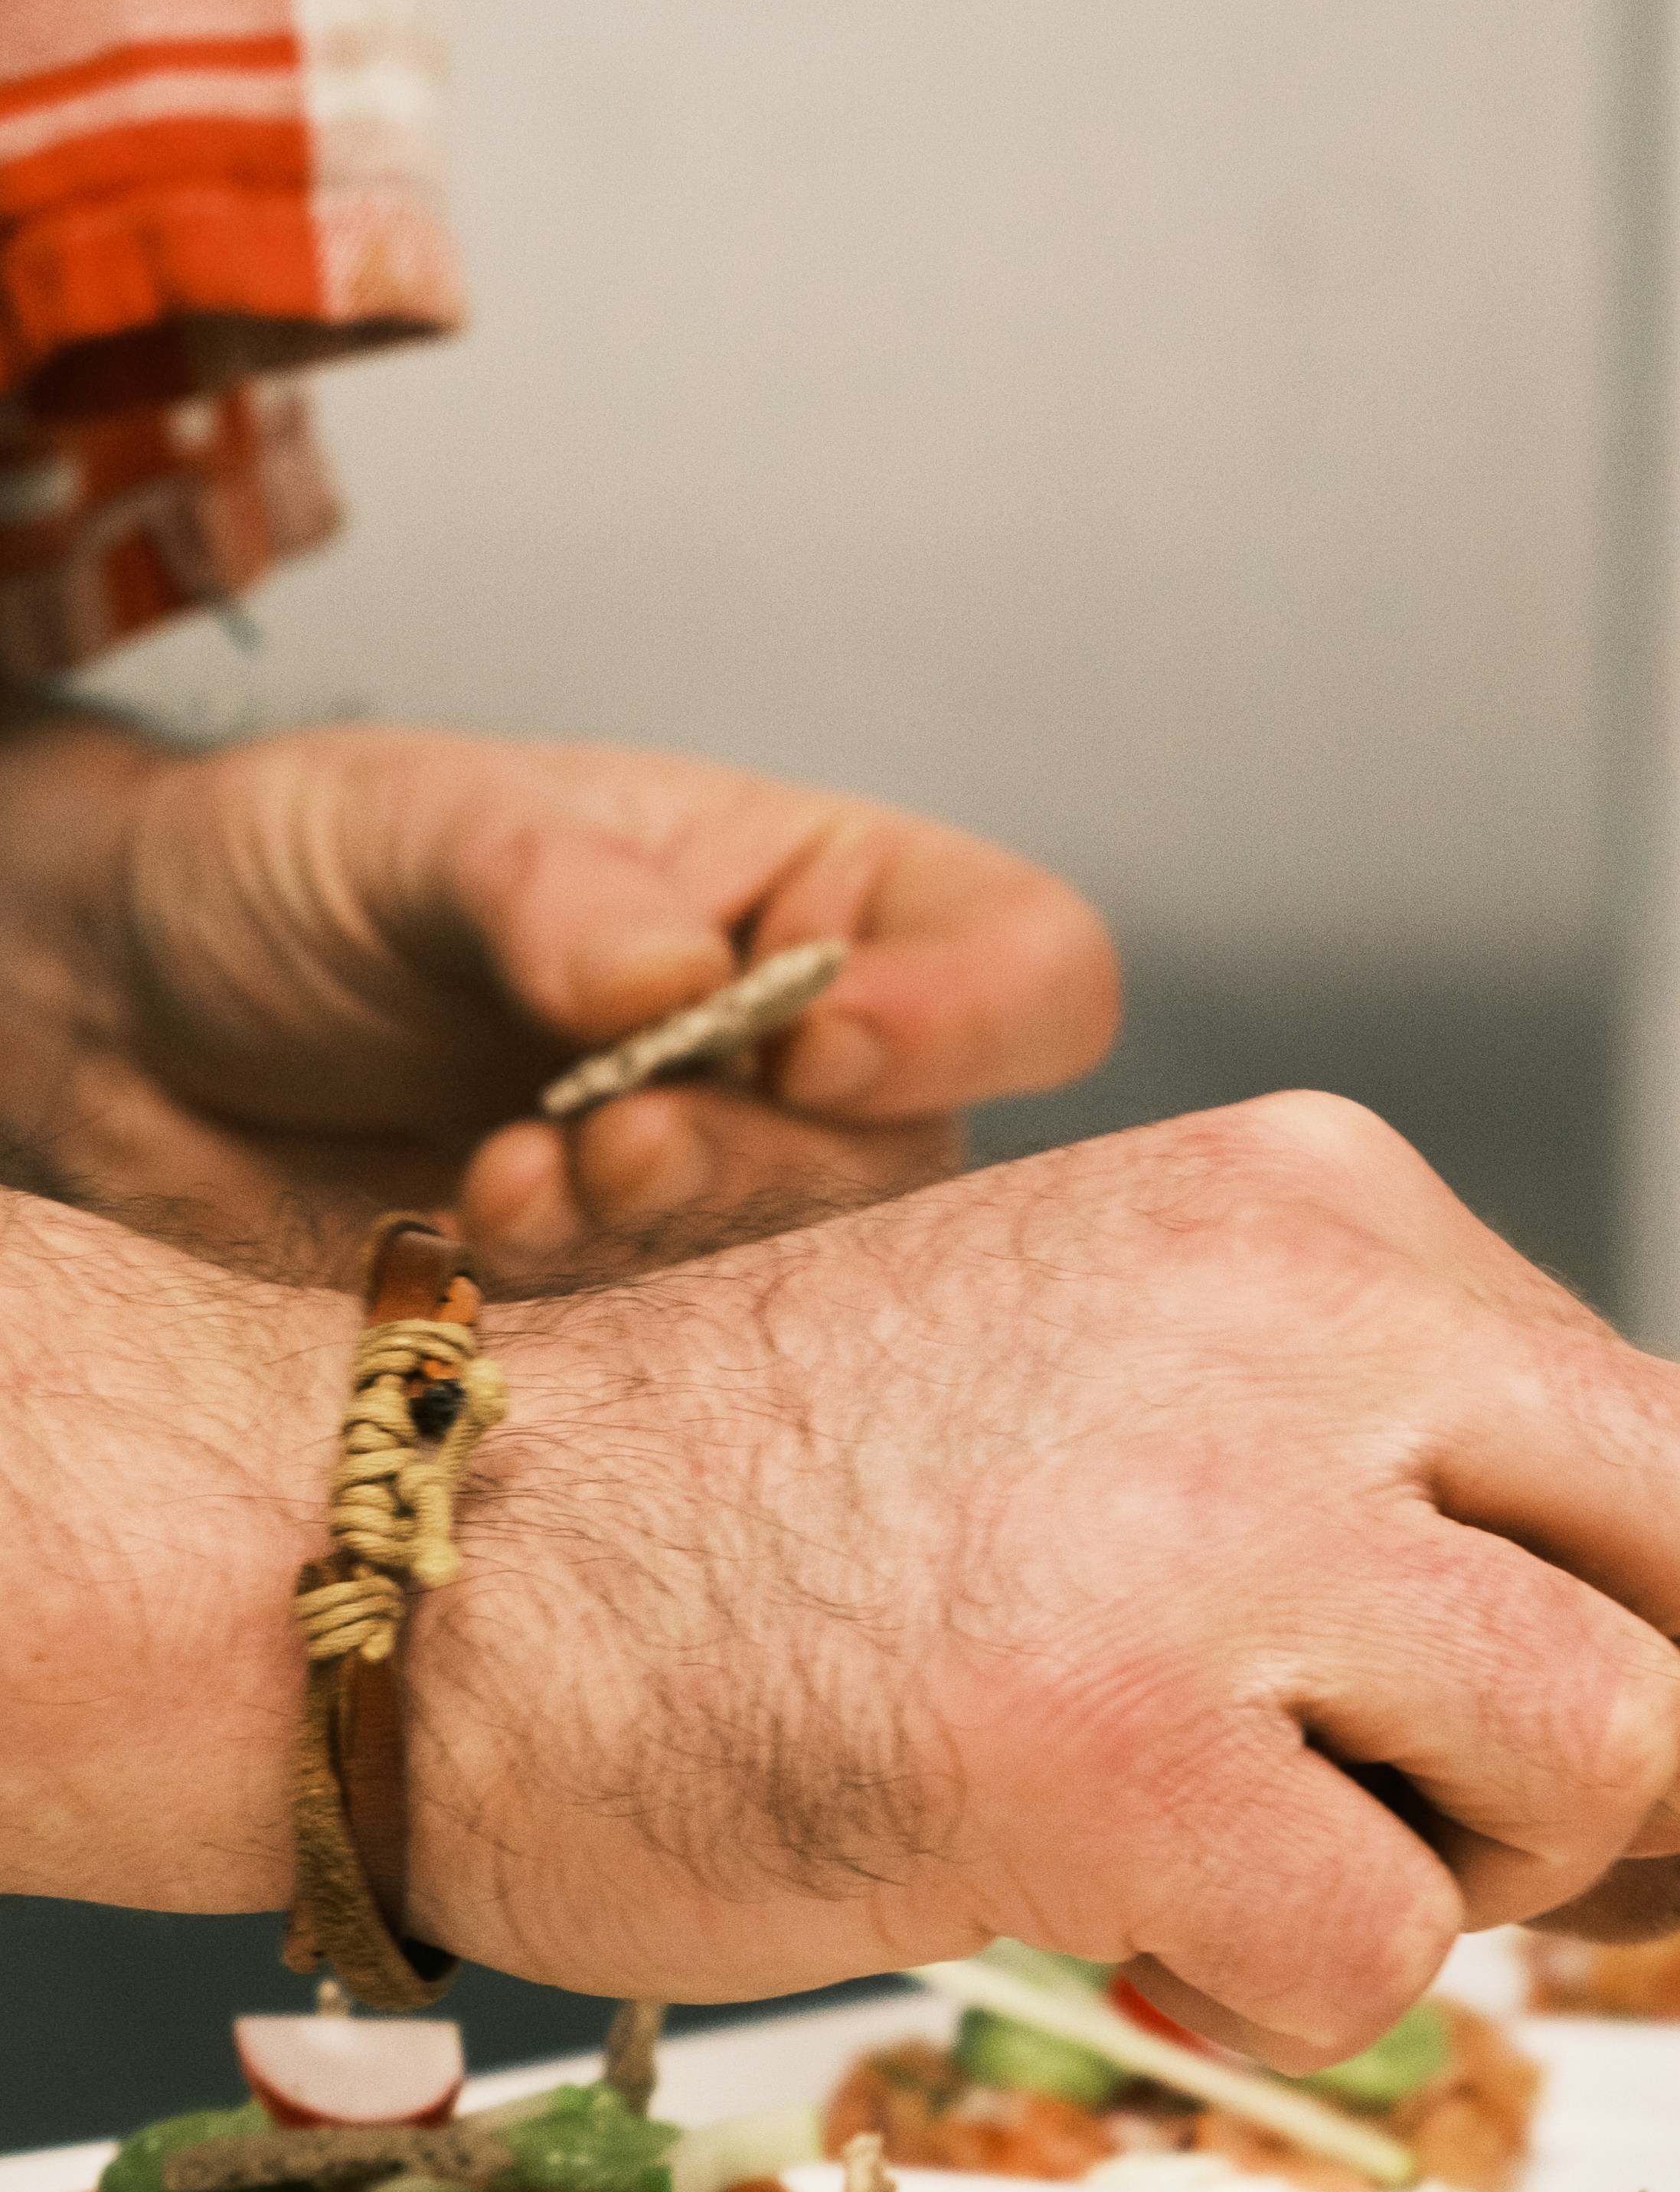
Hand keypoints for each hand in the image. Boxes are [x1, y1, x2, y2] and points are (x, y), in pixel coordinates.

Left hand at [0, 705, 1118, 1288]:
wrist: (137, 1028)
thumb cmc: (299, 878)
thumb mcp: (404, 825)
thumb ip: (543, 885)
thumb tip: (675, 976)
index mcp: (823, 898)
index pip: (1029, 968)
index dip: (966, 1024)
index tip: (806, 1046)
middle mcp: (815, 1066)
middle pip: (931, 1165)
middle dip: (765, 1167)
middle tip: (606, 1136)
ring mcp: (735, 1205)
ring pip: (817, 1284)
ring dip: (666, 1241)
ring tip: (509, 1177)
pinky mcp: (643, 1322)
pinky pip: (688, 1366)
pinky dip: (588, 1310)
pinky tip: (472, 1232)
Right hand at [416, 1095, 1679, 2043]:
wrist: (430, 1563)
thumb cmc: (774, 1526)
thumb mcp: (1158, 1436)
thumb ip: (1466, 1562)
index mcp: (1322, 1213)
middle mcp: (1303, 1317)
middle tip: (1517, 1848)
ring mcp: (1211, 1524)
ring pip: (1598, 1762)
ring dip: (1465, 1877)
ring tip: (1246, 1842)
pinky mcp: (1106, 1740)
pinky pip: (1387, 1953)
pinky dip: (1289, 1992)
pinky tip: (1125, 1912)